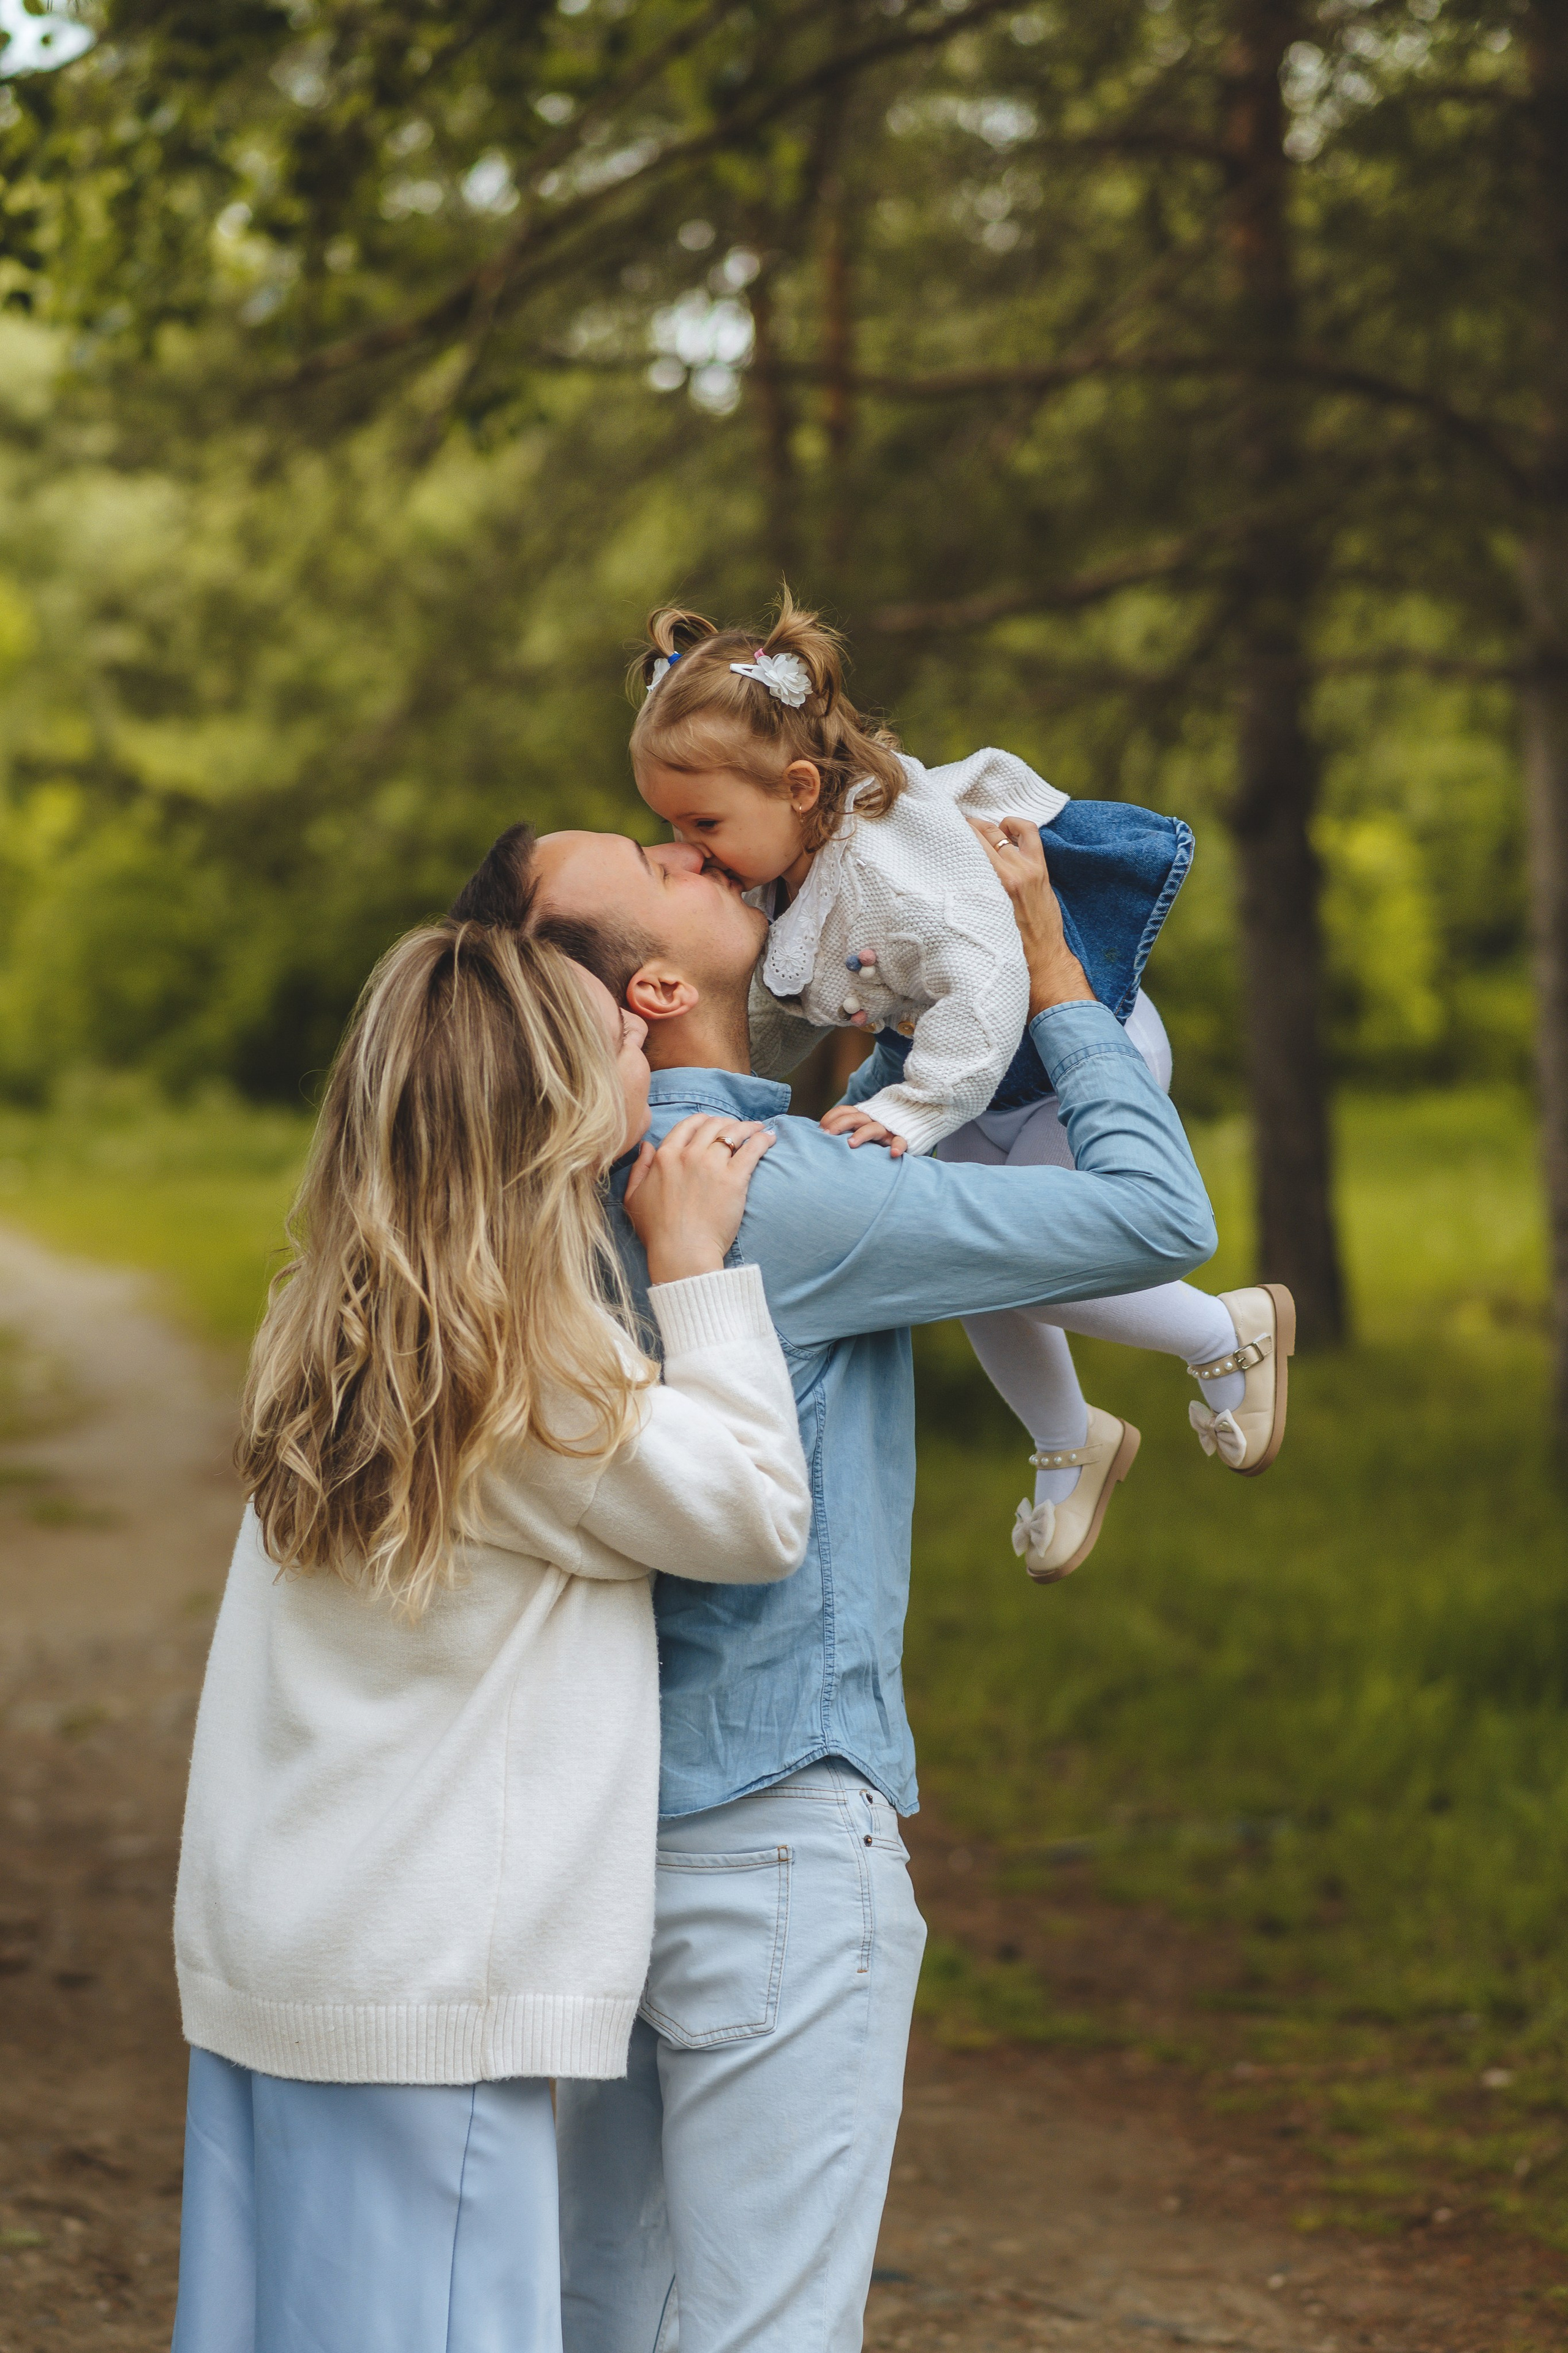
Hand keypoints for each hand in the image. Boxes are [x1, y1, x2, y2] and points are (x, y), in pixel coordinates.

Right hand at [623, 1114, 777, 1284]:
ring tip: (758, 1129)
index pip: (688, 1125)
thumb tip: (647, 1145)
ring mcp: (712, 1165)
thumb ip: (639, 1168)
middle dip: (727, 1122)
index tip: (713, 1123)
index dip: (703, 1121)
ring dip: (748, 1127)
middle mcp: (689, 1155)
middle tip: (738, 1128)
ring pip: (734, 1133)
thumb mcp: (634, 1197)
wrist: (681, 1252)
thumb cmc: (657, 1231)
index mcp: (666, 1156)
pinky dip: (763, 1139)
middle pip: (713, 1125)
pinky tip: (769, 1138)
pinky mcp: (734, 1179)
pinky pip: (752, 1149)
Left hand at [819, 1104, 908, 1155]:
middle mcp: (872, 1120)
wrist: (910, 1122)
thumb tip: (820, 1137)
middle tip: (827, 1136)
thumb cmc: (876, 1131)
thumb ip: (845, 1130)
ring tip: (851, 1144)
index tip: (819, 1130)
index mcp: (861, 1116)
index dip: (830, 1118)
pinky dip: (898, 1146)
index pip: (844, 1111)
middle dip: (839, 1125)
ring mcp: (886, 1129)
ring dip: (862, 1134)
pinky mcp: (901, 1138)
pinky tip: (894, 1153)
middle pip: (854, 1118)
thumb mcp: (860, 1128)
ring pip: (873, 1128)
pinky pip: (900, 1141)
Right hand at [967, 816, 1094, 1016]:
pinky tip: (1006, 829)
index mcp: (996, 885)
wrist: (1043, 961)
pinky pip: (1029, 834)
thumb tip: (953, 873)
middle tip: (954, 828)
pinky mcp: (1041, 869)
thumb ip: (971, 893)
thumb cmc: (1009, 949)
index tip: (944, 831)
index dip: (955, 834)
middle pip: (984, 834)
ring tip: (977, 829)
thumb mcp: (982, 920)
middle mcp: (1013, 872)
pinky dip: (1016, 826)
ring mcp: (1030, 868)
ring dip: (989, 826)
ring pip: (1004, 830)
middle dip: (967, 827)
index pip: (971, 846)